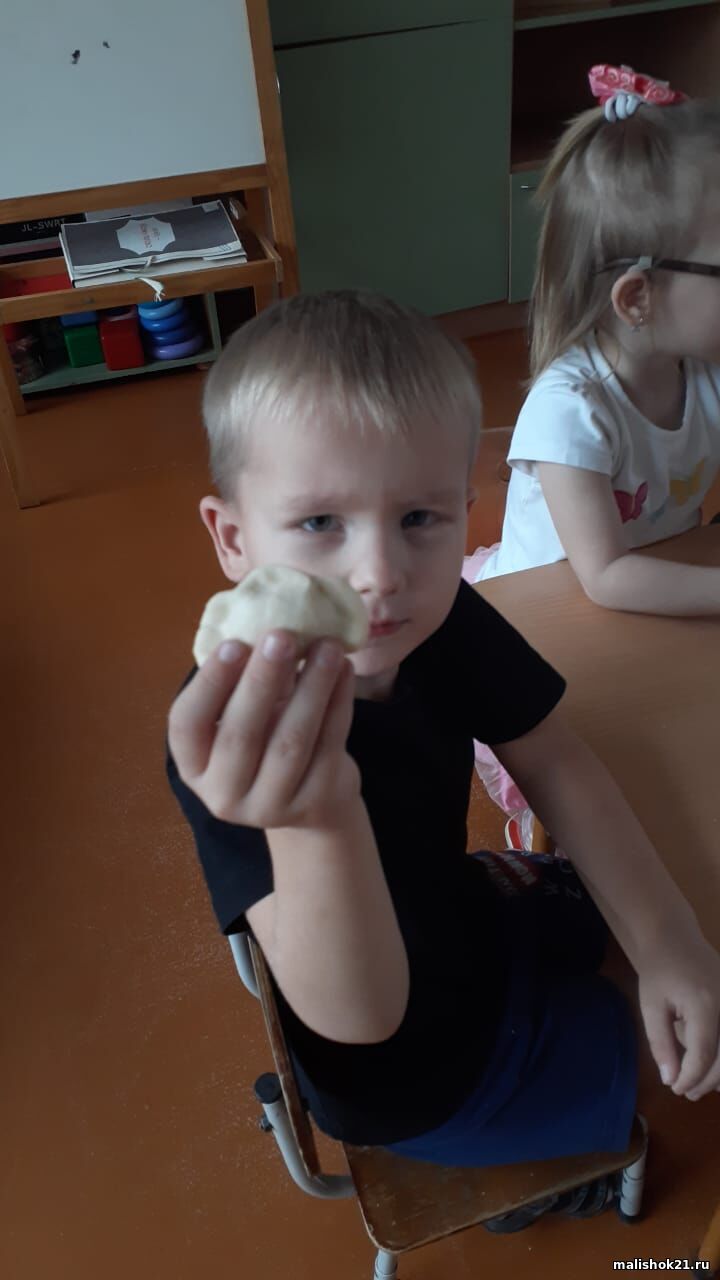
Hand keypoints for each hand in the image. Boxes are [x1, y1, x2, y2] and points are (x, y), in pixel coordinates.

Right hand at [168, 631, 360, 830]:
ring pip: (290, 742)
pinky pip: (328, 747)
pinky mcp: (315, 804)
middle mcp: (223, 793)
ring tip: (328, 646)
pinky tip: (344, 671)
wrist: (313, 801)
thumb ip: (241, 681)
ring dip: (311, 687)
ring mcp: (270, 807)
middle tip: (282, 635)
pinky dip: (338, 704)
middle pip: (240, 735)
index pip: (186, 725)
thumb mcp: (243, 717)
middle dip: (262, 680)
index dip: (209, 684)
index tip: (233, 643)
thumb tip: (264, 618)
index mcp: (194, 764)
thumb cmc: (266, 742)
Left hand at [638, 930, 719, 1099]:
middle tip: (687, 1093)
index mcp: (705, 1005)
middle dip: (707, 1081)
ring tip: (700, 1084)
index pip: (703, 1055)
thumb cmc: (659, 970)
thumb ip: (661, 1043)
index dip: (690, 1078)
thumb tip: (671, 1080)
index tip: (675, 1089)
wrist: (675, 937)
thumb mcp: (651, 1006)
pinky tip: (713, 1066)